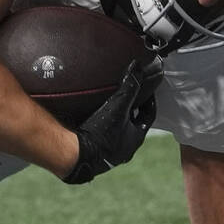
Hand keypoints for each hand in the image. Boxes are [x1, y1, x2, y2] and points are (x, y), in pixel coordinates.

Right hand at [62, 57, 162, 183]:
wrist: (75, 156)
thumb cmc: (100, 134)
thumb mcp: (118, 106)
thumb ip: (129, 86)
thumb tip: (138, 67)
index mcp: (135, 138)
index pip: (148, 116)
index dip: (148, 102)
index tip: (147, 91)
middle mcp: (124, 149)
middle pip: (132, 126)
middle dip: (129, 112)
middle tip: (126, 97)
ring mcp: (108, 155)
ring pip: (116, 134)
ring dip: (113, 121)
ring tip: (106, 107)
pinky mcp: (92, 157)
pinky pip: (99, 139)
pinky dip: (98, 129)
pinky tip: (89, 120)